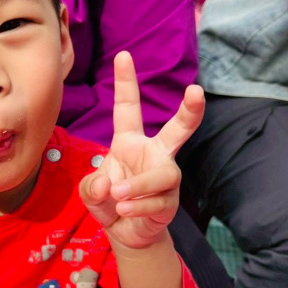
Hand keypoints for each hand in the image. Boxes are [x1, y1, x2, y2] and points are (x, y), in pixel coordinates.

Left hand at [80, 51, 204, 250]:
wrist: (124, 232)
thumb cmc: (108, 200)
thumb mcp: (90, 191)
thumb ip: (92, 186)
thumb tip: (108, 184)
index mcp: (130, 141)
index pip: (128, 107)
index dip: (126, 82)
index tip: (123, 55)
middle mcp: (154, 154)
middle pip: (178, 129)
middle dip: (190, 110)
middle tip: (196, 90)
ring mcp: (165, 178)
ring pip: (164, 175)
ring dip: (139, 185)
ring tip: (118, 195)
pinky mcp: (170, 202)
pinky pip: (158, 202)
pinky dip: (138, 207)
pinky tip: (124, 210)